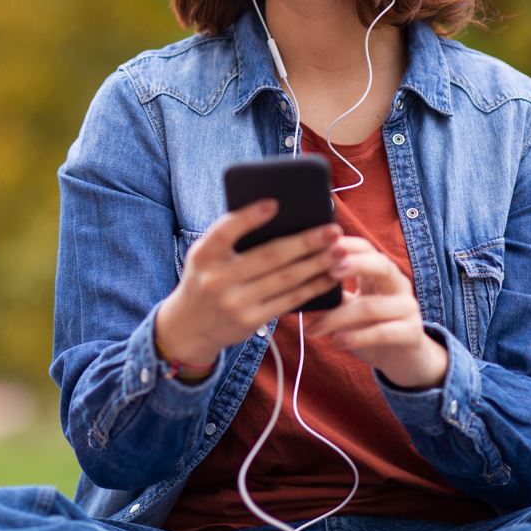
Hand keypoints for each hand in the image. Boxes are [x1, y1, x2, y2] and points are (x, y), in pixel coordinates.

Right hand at [156, 200, 342, 363]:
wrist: (189, 327)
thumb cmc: (205, 278)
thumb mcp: (205, 256)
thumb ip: (230, 238)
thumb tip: (279, 215)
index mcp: (204, 255)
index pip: (225, 231)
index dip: (249, 217)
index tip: (274, 203)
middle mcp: (217, 279)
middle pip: (269, 256)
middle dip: (306, 242)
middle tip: (333, 230)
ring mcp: (235, 302)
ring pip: (285, 279)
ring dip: (317, 264)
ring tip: (340, 251)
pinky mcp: (250, 321)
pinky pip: (288, 301)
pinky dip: (312, 287)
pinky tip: (329, 276)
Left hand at [304, 236, 447, 389]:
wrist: (402, 358)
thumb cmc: (369, 326)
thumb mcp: (350, 306)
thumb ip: (331, 294)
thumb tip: (291, 287)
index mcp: (380, 272)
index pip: (365, 248)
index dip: (345, 245)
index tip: (320, 245)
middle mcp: (397, 284)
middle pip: (380, 265)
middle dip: (354, 264)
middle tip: (327, 271)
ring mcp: (408, 308)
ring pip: (372, 307)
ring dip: (337, 318)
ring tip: (311, 329)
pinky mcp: (412, 333)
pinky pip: (384, 332)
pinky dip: (357, 337)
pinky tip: (337, 342)